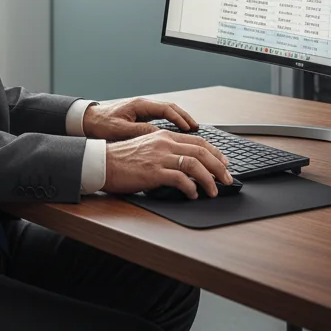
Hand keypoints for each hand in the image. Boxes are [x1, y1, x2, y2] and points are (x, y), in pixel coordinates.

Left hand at [82, 97, 199, 140]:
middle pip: (170, 108)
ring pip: (166, 112)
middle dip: (184, 117)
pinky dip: (170, 123)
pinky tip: (175, 132)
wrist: (88, 120)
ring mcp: (142, 110)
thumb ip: (140, 131)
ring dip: (179, 120)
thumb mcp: (121, 129)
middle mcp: (143, 105)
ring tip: (191, 130)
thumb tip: (159, 135)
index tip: (189, 128)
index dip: (179, 119)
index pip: (166, 109)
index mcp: (139, 105)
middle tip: (197, 129)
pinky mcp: (140, 116)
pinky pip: (160, 117)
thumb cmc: (101, 124)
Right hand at [101, 131, 232, 198]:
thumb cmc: (122, 159)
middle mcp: (164, 143)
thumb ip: (166, 152)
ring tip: (214, 191)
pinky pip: (180, 179)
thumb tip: (186, 166)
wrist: (103, 163)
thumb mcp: (147, 147)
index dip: (215, 153)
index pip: (197, 141)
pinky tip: (193, 195)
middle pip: (201, 151)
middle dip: (219, 167)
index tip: (224, 163)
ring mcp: (159, 156)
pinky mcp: (154, 172)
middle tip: (227, 180)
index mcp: (163, 135)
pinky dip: (191, 188)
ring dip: (209, 180)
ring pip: (195, 164)